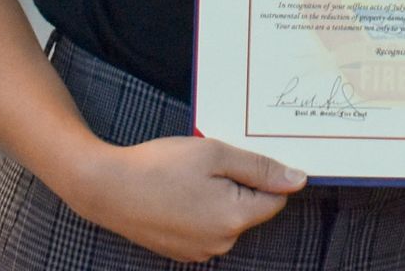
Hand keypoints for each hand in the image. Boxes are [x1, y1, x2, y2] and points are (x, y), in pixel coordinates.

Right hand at [68, 135, 307, 261]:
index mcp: (234, 219)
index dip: (263, 174)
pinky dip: (200, 209)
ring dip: (219, 196)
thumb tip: (299, 180)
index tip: (240, 158)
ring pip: (229, 218)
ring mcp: (199, 252)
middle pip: (252, 209)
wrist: (105, 187)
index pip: (275, 199)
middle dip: (239, 184)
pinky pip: (207, 227)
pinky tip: (178, 192)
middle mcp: (220, 243)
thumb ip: (261, 168)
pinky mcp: (181, 251)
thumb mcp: (216, 154)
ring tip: (189, 177)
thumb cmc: (161, 165)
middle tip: (209, 163)